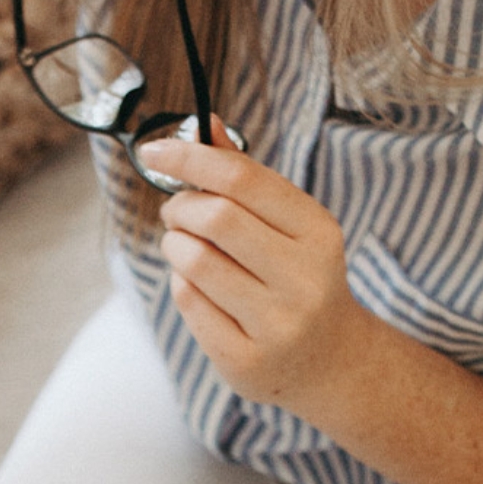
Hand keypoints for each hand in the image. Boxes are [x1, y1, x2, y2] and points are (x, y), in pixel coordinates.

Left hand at [143, 124, 367, 418]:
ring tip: (185, 248)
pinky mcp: (246, 359)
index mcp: (318, 232)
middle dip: (180, 206)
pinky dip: (181, 283)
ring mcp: (277, 323)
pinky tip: (199, 286)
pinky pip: (188, 301)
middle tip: (175, 212)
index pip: (242, 178)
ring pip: (194, 261)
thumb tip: (204, 121)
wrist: (330, 361)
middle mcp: (304, 278)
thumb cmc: (296, 277)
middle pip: (215, 217)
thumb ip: (246, 177)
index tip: (153, 150)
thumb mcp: (288, 225)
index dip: (190, 157)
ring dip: (175, 245)